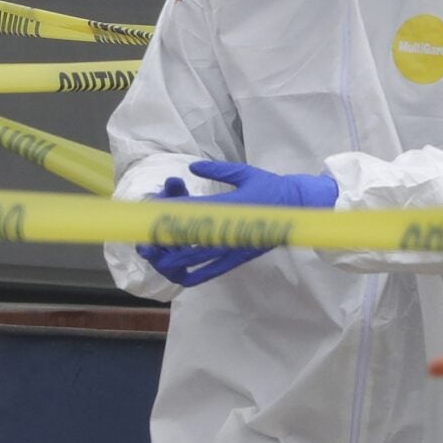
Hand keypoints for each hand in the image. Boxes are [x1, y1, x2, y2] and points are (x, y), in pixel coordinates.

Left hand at [134, 162, 333, 285]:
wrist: (299, 208)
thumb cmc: (271, 187)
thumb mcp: (245, 172)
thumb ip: (217, 169)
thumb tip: (192, 167)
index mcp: (229, 205)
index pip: (191, 211)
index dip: (168, 213)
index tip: (150, 213)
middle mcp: (229, 228)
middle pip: (187, 239)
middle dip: (162, 242)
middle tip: (143, 241)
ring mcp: (233, 246)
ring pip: (196, 258)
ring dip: (171, 259)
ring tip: (154, 257)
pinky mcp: (238, 258)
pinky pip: (212, 271)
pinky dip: (193, 275)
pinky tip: (177, 275)